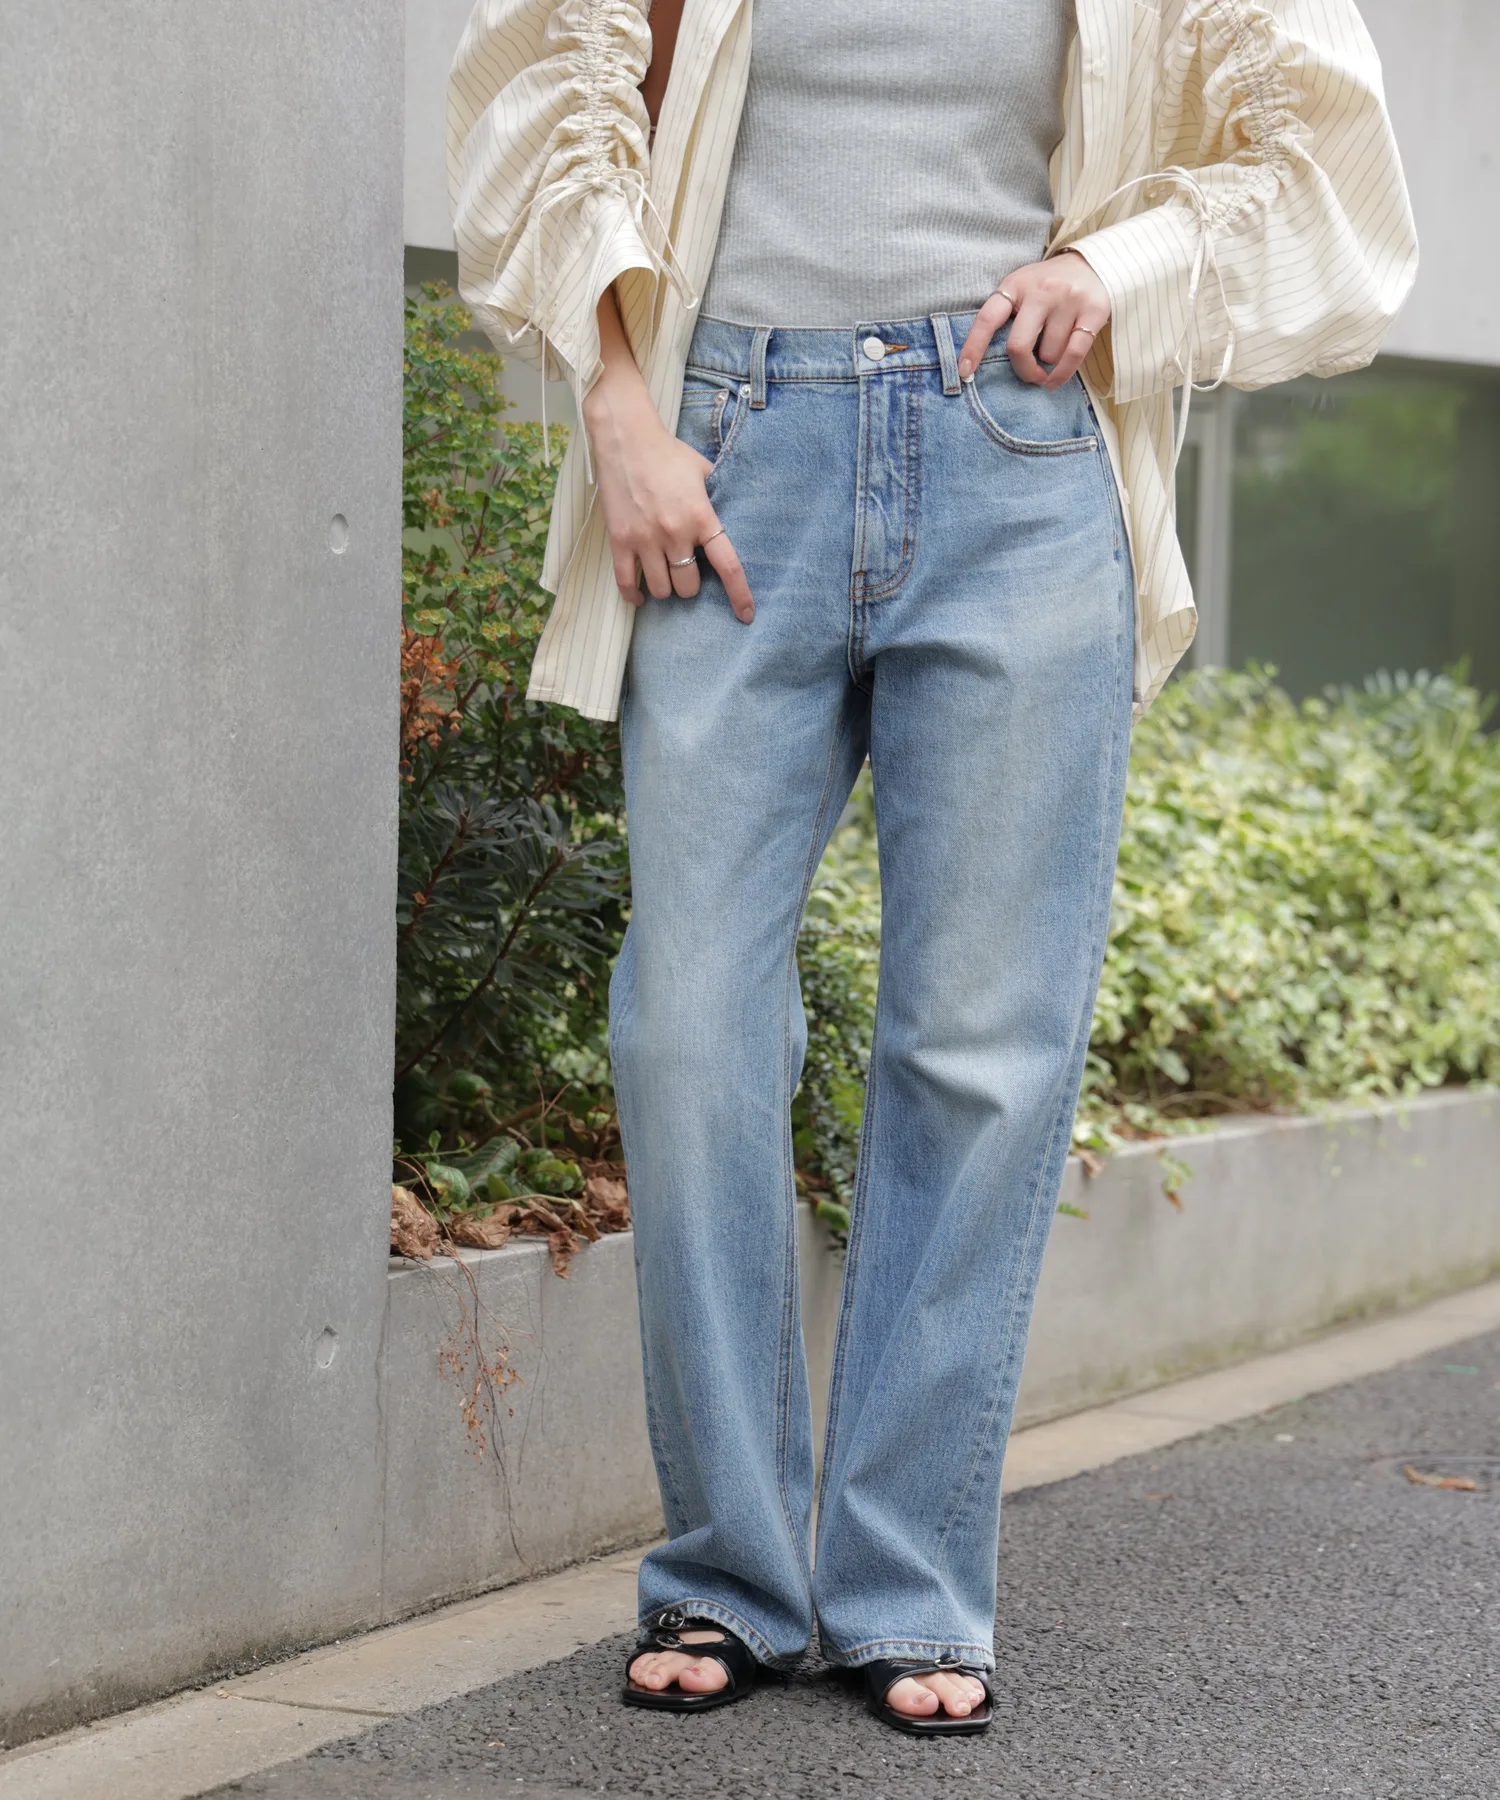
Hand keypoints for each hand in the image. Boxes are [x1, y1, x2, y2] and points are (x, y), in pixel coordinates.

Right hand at [583, 363, 753, 623]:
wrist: (626, 439)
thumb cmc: (668, 454)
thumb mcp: (703, 472)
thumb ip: (717, 499)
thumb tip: (729, 520)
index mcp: (701, 517)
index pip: (728, 566)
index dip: (739, 595)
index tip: (745, 615)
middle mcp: (675, 533)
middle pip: (688, 586)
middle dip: (690, 584)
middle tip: (685, 570)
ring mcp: (644, 539)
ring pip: (661, 590)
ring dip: (665, 589)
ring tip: (663, 575)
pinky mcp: (619, 541)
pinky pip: (626, 583)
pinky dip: (634, 596)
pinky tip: (640, 596)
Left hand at [957, 250, 1111, 391]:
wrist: (1093, 264)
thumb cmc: (1048, 287)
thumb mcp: (1022, 290)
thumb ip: (1007, 316)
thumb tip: (986, 361)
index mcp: (1016, 285)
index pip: (988, 319)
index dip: (973, 347)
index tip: (965, 372)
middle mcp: (1041, 290)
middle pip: (1019, 346)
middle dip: (1022, 369)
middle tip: (1028, 375)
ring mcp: (1068, 299)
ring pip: (1048, 354)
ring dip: (1048, 362)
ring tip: (1053, 347)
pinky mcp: (1093, 311)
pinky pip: (1074, 355)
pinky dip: (1062, 374)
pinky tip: (1055, 380)